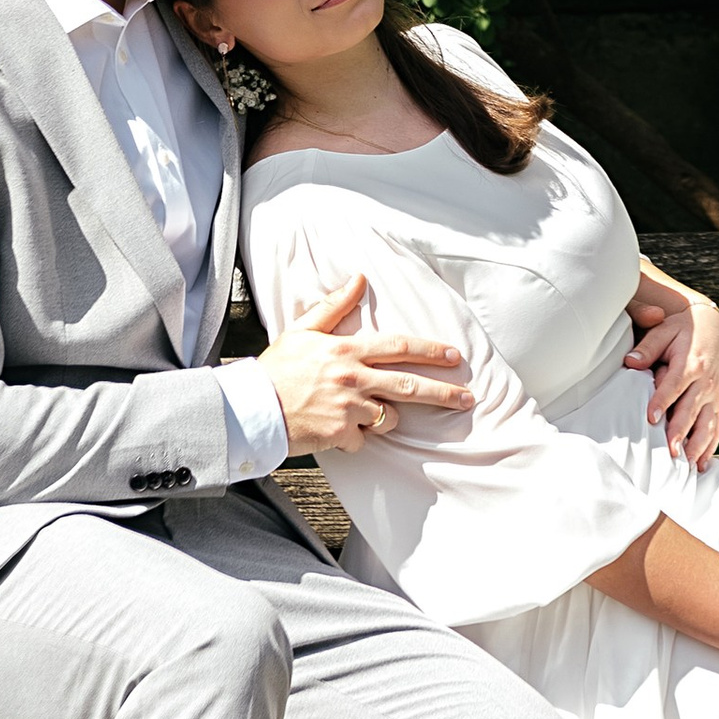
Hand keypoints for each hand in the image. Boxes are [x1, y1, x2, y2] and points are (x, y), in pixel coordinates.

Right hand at [257, 274, 472, 454]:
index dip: (431, 351)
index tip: (454, 357)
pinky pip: (364, 440)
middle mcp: (352, 378)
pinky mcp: (340, 435)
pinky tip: (340, 430)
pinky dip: (358, 437)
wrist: (251, 408)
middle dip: (443, 393)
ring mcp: (348, 409)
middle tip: (467, 398)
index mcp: (346, 350)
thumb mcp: (303, 330)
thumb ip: (334, 306)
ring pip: (389, 417)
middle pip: (408, 386)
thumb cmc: (275, 369)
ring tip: (367, 414)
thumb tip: (358, 278)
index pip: (399, 347)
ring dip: (387, 417)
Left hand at [624, 271, 718, 466]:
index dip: (663, 401)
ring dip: (698, 445)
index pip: (675, 385)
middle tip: (671, 451)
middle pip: (691, 409)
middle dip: (682, 431)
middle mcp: (705, 381)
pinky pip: (716, 428)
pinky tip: (701, 465)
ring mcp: (712, 395)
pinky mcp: (715, 403)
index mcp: (690, 363)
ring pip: (708, 423)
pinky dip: (710, 447)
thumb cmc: (681, 330)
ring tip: (686, 464)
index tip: (651, 418)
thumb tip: (631, 362)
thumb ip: (647, 347)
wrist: (712, 327)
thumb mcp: (664, 330)